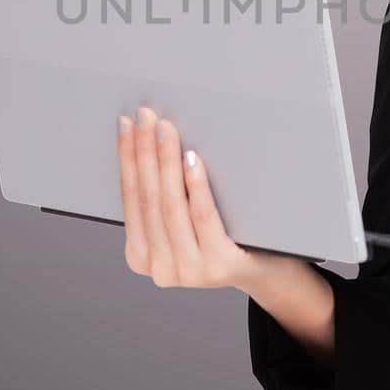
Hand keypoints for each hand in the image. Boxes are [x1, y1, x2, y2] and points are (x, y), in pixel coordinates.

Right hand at [116, 106, 286, 290]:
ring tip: (166, 130)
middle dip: (144, 152)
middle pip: (148, 198)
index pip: (129, 198)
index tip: (127, 125)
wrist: (264, 269)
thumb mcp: (181, 222)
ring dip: (166, 160)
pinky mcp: (218, 267)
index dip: (126, 158)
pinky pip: (202, 216)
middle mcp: (160, 269)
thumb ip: (162, 199)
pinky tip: (192, 160)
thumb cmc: (220, 237)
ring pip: (171, 205)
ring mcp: (189, 271)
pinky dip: (195, 184)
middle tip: (146, 118)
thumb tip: (148, 141)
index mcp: (141, 257)